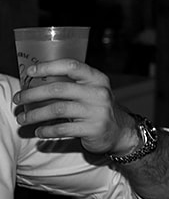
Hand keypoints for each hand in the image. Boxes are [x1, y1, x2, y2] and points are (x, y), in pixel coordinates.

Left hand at [12, 59, 139, 155]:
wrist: (119, 131)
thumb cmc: (96, 109)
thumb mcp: (90, 92)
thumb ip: (70, 84)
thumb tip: (35, 82)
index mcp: (97, 79)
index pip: (71, 66)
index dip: (48, 67)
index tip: (30, 72)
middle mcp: (98, 93)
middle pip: (59, 88)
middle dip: (33, 94)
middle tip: (19, 99)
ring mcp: (97, 111)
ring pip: (57, 109)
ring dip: (35, 114)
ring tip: (24, 119)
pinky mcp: (93, 129)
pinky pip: (63, 128)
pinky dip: (47, 130)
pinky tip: (39, 131)